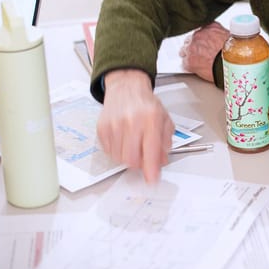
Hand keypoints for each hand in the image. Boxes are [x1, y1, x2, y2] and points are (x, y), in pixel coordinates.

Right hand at [96, 69, 173, 183]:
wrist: (126, 88)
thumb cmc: (146, 104)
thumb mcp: (164, 119)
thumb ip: (165, 142)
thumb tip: (161, 162)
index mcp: (150, 118)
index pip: (151, 150)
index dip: (151, 169)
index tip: (152, 179)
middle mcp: (131, 122)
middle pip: (132, 159)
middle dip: (140, 164)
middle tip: (144, 158)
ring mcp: (114, 125)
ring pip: (120, 158)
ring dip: (129, 158)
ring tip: (135, 145)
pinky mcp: (102, 129)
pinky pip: (110, 152)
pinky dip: (118, 152)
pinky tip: (124, 141)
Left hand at [179, 22, 228, 81]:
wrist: (233, 66)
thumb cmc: (234, 53)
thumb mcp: (230, 37)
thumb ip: (220, 34)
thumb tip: (221, 38)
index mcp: (209, 27)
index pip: (200, 30)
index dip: (202, 38)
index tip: (204, 42)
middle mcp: (199, 35)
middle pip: (190, 39)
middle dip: (195, 46)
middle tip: (202, 53)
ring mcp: (192, 48)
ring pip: (185, 51)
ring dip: (190, 55)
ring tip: (199, 62)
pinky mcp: (189, 61)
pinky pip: (185, 63)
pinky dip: (190, 66)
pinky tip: (198, 68)